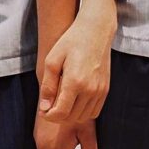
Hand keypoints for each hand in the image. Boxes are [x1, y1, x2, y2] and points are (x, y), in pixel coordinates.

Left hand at [38, 10, 113, 124]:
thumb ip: (48, 85)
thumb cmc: (71, 42)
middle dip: (57, 116)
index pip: (61, 112)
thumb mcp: (52, 60)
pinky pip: (94, 111)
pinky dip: (83, 112)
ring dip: (70, 115)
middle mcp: (90, 89)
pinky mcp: (105, 90)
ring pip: (83, 117)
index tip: (42, 111)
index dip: (48, 116)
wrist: (95, 31)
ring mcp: (100, 91)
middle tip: (49, 107)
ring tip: (61, 103)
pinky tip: (74, 101)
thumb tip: (44, 108)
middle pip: (71, 117)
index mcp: (75, 81)